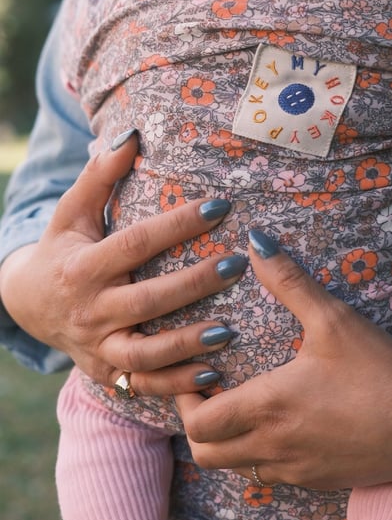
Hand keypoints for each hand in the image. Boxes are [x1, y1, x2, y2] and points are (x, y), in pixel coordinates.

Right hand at [0, 132, 245, 393]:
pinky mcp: (108, 372)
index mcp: (83, 266)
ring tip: (231, 330)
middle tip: (237, 265)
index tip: (221, 205)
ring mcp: (98, 346)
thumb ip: (100, 175)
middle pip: (148, 299)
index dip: (178, 224)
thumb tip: (132, 134)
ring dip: (189, 343)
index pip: (137, 242)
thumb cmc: (63, 247)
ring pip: (147, 351)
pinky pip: (144, 385)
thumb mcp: (73, 211)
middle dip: (194, 284)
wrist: (28, 304)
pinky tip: (214, 373)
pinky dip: (177, 385)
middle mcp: (91, 309)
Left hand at [176, 233, 391, 489]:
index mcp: (269, 406)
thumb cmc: (380, 369)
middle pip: (206, 455)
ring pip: (237, 468)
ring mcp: (297, 469)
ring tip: (245, 405)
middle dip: (197, 425)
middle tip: (211, 392)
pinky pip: (272, 475)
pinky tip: (285, 423)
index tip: (196, 374)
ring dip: (229, 441)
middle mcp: (274, 446)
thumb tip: (255, 242)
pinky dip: (261, 453)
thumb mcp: (334, 318)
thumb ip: (290, 280)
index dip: (184, 402)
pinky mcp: (319, 480)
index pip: (198, 423)